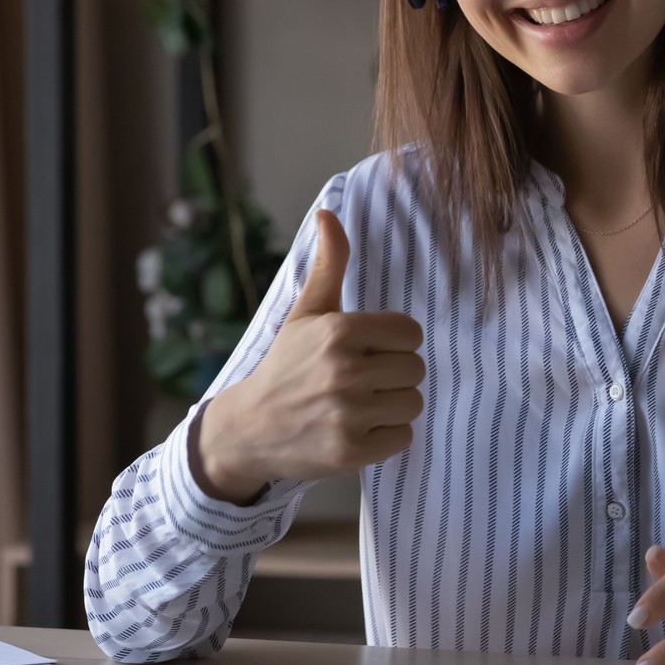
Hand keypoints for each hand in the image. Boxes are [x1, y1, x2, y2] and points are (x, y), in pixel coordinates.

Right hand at [192, 209, 424, 502]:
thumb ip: (329, 264)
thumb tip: (328, 212)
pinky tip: (358, 428)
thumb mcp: (306, 313)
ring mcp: (347, 414)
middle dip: (393, 374)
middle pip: (415, 369)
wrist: (249, 429)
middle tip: (361, 380)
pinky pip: (403, 437)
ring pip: (412, 403)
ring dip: (392, 406)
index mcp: (338, 331)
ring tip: (359, 404)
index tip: (369, 350)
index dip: (394, 342)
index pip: (410, 333)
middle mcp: (343, 371)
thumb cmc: (286, 365)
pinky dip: (386, 436)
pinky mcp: (351, 452)